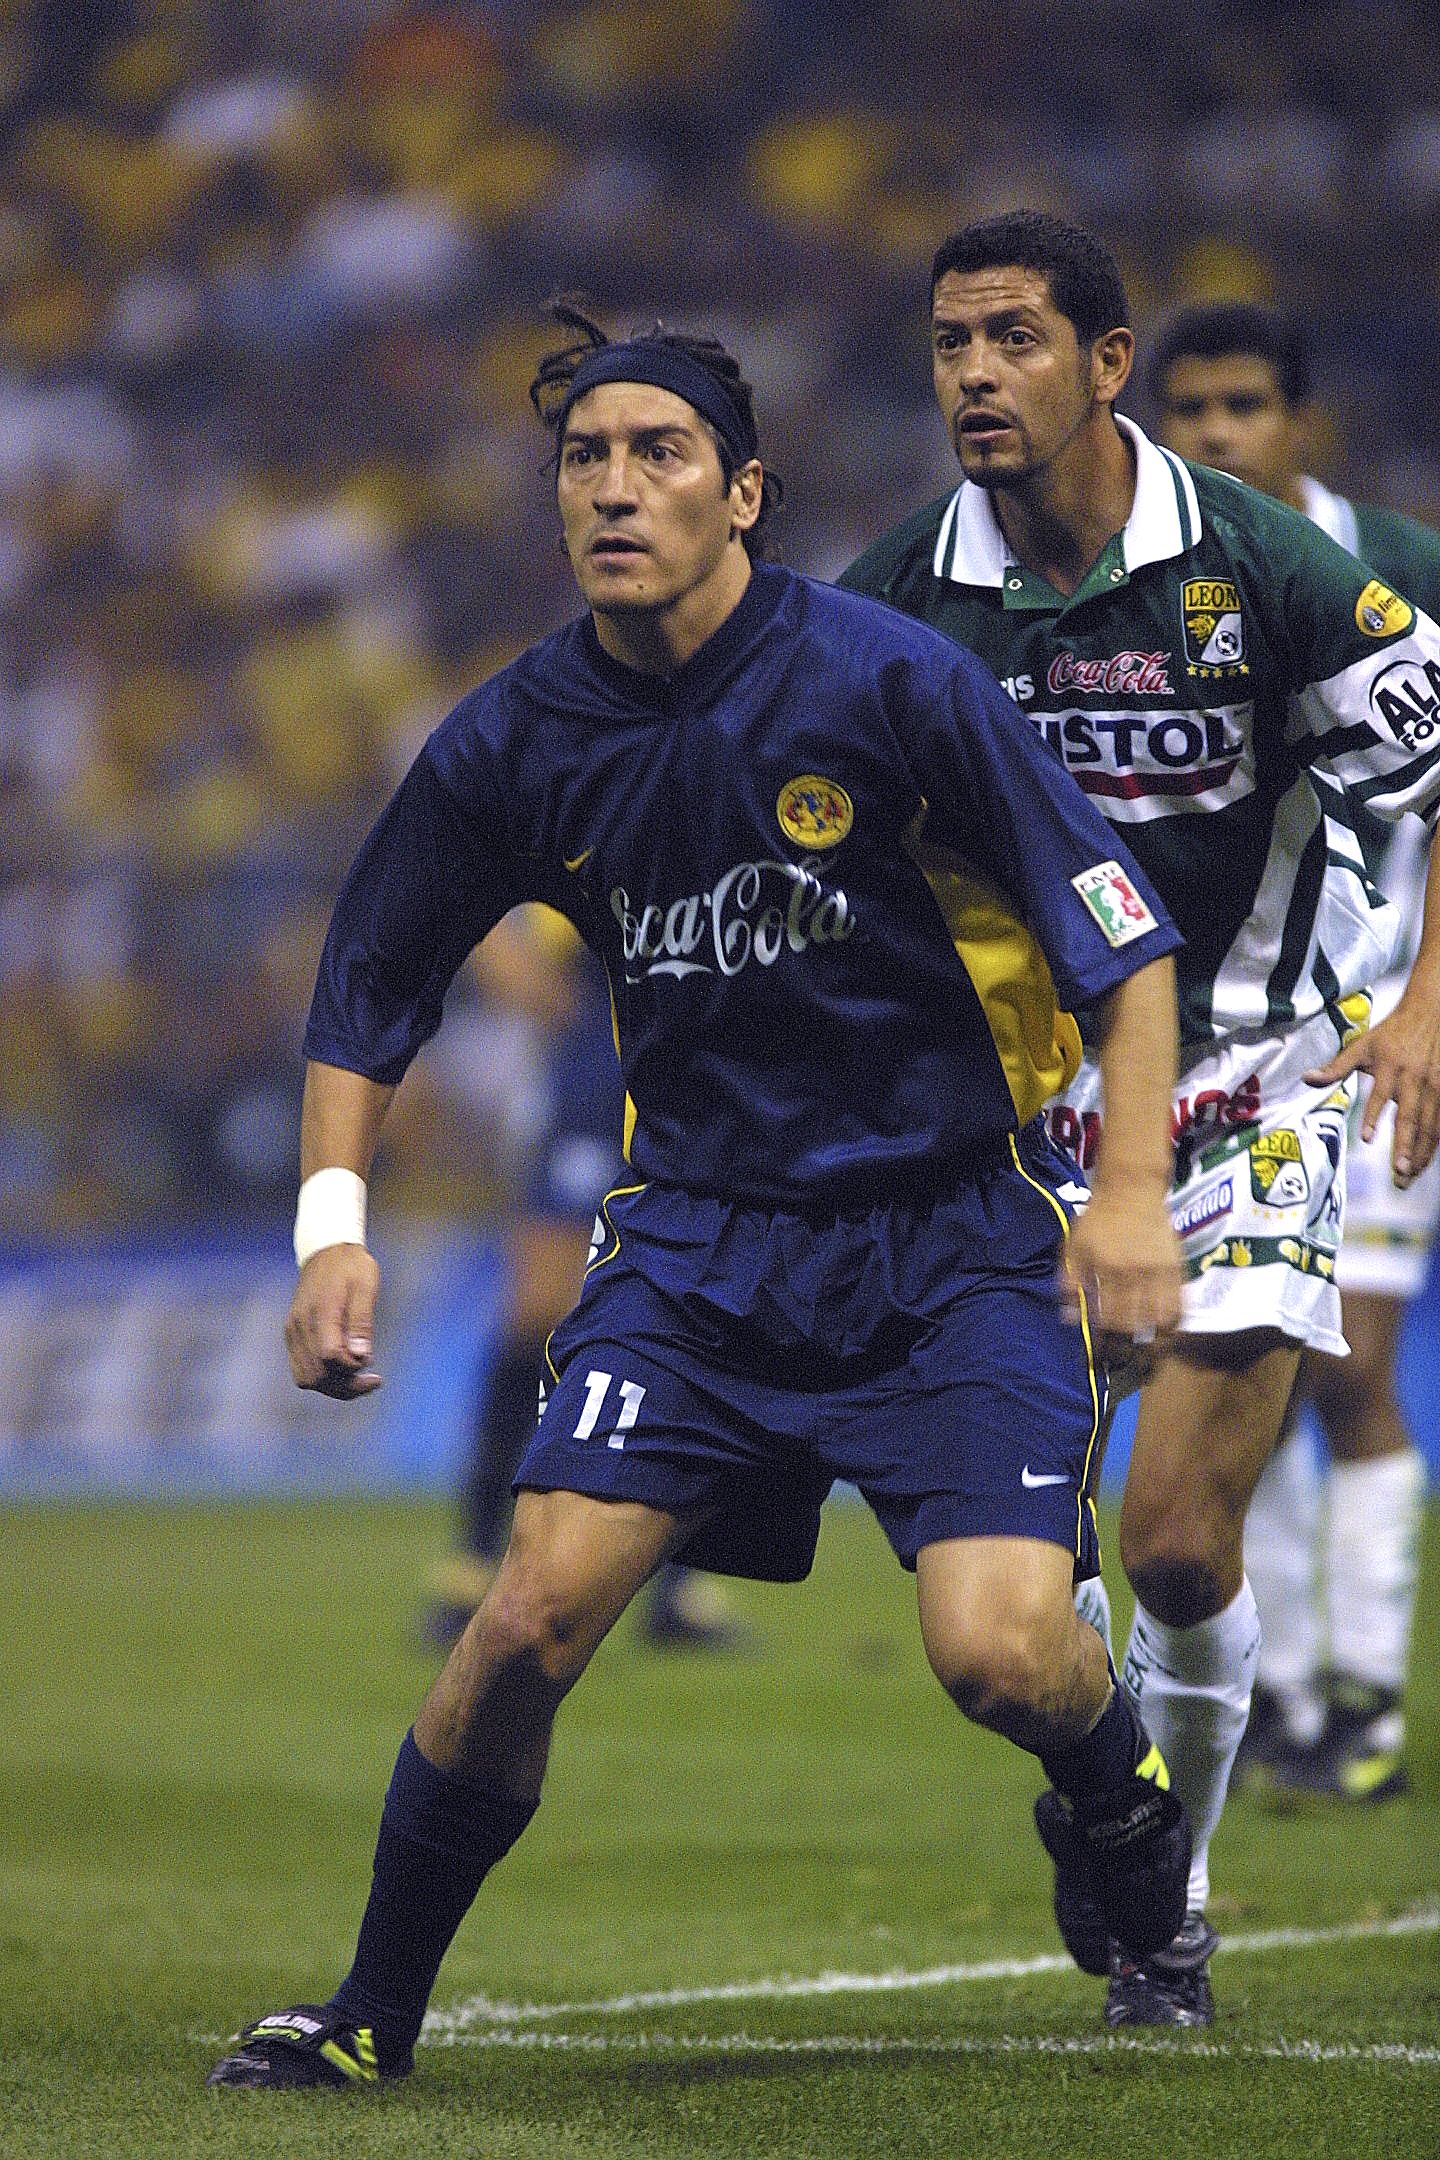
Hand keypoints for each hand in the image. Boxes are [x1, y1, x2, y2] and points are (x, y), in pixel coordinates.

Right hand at [284, 1243, 383, 1398]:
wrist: (326, 1251)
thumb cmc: (351, 1267)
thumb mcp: (365, 1287)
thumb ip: (362, 1322)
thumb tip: (361, 1357)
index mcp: (321, 1312)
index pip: (330, 1357)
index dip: (351, 1368)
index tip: (371, 1364)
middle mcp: (301, 1326)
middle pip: (317, 1375)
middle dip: (345, 1385)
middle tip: (372, 1378)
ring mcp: (293, 1332)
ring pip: (306, 1379)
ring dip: (333, 1385)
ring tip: (358, 1375)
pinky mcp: (292, 1336)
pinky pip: (301, 1370)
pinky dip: (322, 1377)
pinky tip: (343, 1369)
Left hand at [1060, 1182, 1181, 1379]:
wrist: (1132, 1189)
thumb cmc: (1098, 1220)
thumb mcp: (1074, 1247)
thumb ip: (1069, 1282)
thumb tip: (1068, 1319)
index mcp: (1106, 1269)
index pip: (1107, 1319)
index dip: (1104, 1344)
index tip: (1100, 1363)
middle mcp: (1135, 1274)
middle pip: (1135, 1325)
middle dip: (1128, 1351)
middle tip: (1123, 1368)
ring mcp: (1159, 1271)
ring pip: (1161, 1320)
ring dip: (1155, 1345)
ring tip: (1147, 1360)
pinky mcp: (1177, 1268)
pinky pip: (1180, 1304)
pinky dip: (1174, 1325)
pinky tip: (1166, 1337)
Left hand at [1305, 991, 1439, 1187]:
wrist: (1431, 1012)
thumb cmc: (1392, 1032)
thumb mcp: (1362, 1045)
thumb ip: (1336, 1066)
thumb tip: (1306, 1079)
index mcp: (1389, 1068)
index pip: (1380, 1095)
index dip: (1373, 1116)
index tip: (1366, 1138)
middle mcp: (1414, 1080)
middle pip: (1410, 1118)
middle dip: (1404, 1146)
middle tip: (1397, 1171)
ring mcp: (1434, 1087)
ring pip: (1430, 1127)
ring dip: (1419, 1153)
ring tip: (1407, 1175)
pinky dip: (1434, 1145)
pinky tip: (1423, 1163)